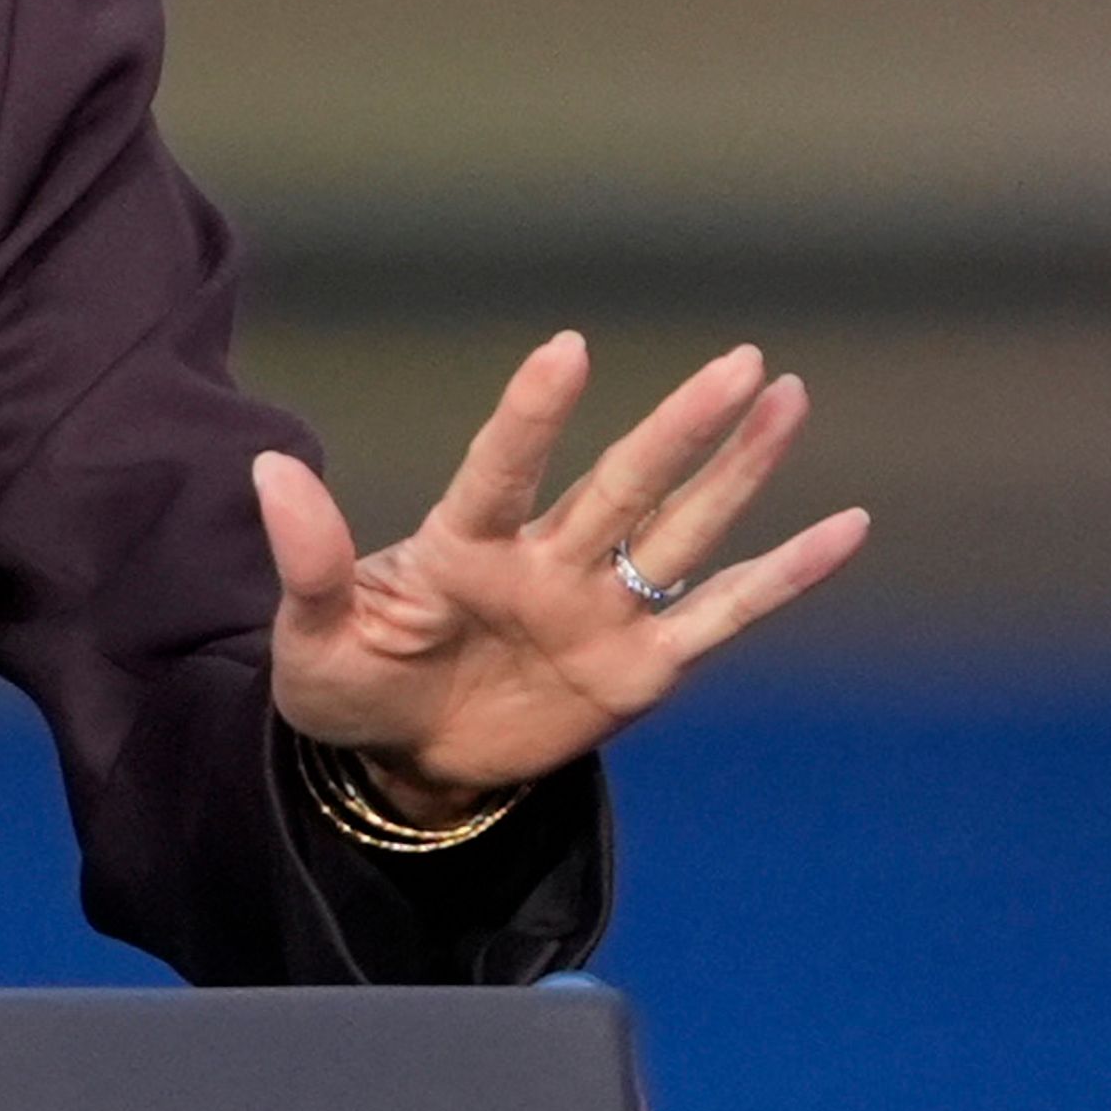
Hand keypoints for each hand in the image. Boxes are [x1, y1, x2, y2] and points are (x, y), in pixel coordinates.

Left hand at [251, 331, 868, 820]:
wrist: (397, 762)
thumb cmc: (347, 683)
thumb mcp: (308, 635)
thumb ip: (307, 559)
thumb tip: (266, 469)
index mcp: (462, 546)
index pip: (501, 471)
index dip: (532, 415)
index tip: (566, 348)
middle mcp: (544, 562)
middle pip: (622, 484)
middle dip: (680, 426)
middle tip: (740, 360)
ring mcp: (599, 610)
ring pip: (682, 528)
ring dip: (737, 469)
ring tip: (787, 396)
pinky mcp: (641, 667)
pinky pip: (722, 614)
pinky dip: (784, 577)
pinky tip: (844, 527)